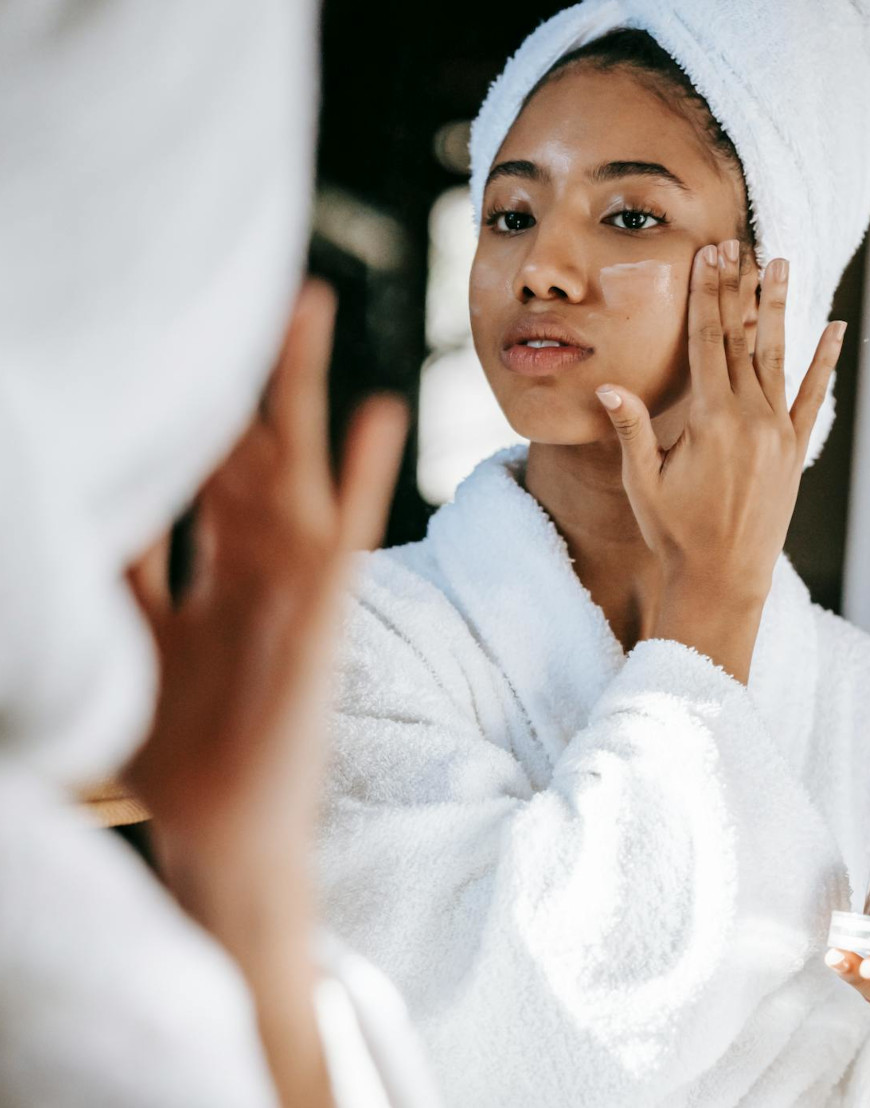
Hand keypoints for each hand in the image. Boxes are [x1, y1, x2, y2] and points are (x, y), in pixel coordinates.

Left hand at [125, 280, 407, 865]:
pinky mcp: (323, 615)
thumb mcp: (127, 644)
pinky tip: (382, 412)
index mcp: (209, 570)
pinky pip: (350, 535)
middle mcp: (251, 565)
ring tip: (302, 304)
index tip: (168, 339)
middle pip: (244, 447)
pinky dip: (369, 476)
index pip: (194, 467)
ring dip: (299, 389)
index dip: (182, 404)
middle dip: (240, 371)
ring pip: (295, 467)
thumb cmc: (177, 751)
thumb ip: (120, 573)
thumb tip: (82, 501)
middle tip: (237, 287)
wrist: (219, 832)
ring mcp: (292, 585)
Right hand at [594, 240, 845, 680]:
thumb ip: (632, 431)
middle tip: (737, 244)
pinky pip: (811, 396)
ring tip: (782, 264)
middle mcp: (751, 418)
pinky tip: (835, 328)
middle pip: (742, 338)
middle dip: (737, 288)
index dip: (708, 295)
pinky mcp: (794, 450)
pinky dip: (823, 362)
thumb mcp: (643, 484)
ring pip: (778, 357)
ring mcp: (778, 432)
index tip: (709, 256)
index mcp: (712, 421)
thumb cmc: (675, 534)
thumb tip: (607, 387)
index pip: (708, 342)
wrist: (723, 580)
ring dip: (779, 308)